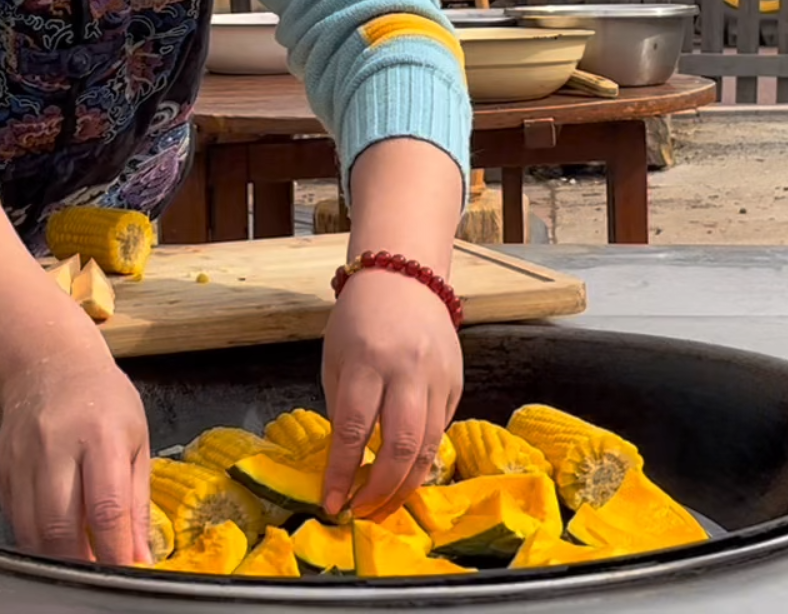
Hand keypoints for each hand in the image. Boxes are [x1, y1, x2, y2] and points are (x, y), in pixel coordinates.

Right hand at [0, 168, 151, 566]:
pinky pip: (14, 517)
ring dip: (54, 557)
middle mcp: (56, 444)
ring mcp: (21, 456)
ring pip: (30, 527)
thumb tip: (139, 555)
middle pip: (60, 523)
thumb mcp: (136, 440)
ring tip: (78, 563)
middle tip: (97, 576)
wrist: (49, 364)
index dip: (114, 550)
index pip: (106, 505)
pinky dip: (33, 538)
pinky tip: (53, 540)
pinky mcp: (0, 467)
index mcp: (101, 434)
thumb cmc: (104, 401)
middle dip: (80, 561)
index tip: (125, 573)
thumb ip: (137, 501)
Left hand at [319, 264, 462, 519]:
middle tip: (362, 511)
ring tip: (384, 504)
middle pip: (401, 444)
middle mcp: (406, 369)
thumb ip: (342, 407)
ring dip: (405, 484)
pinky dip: (422, 459)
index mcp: (366, 360)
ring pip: (428, 446)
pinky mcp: (457, 383)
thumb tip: (345, 462)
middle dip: (380, 488)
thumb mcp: (335, 358)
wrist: (404, 277)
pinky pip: (441, 431)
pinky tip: (406, 474)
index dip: (341, 472)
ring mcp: (437, 377)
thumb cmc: (359, 319)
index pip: (353, 428)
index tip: (330, 502)